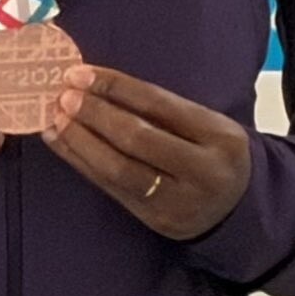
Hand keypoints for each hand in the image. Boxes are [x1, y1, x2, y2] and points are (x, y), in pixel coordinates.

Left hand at [46, 64, 252, 240]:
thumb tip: (95, 84)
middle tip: (64, 97)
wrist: (238, 207)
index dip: (116, 87)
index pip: (160, 105)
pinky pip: (110, 188)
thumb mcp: (205, 124)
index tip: (80, 74)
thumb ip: (161, 108)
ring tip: (56, 119)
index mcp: (220, 137)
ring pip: (118, 169)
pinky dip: (81, 163)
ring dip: (80, 141)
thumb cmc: (212, 152)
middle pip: (137, 139)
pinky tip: (61, 143)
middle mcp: (202, 171)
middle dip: (95, 115)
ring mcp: (178, 201)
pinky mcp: (155, 220)